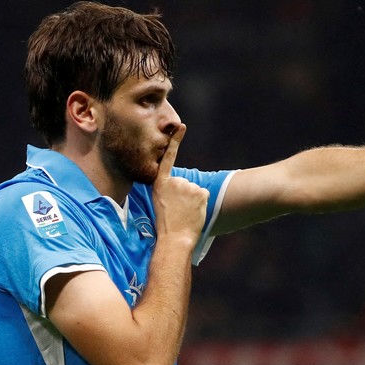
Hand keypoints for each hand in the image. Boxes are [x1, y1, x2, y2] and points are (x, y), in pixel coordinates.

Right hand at [152, 124, 208, 245]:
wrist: (174, 238)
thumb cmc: (166, 225)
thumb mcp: (160, 203)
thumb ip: (170, 191)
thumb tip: (183, 187)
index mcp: (160, 184)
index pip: (168, 158)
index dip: (175, 142)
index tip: (181, 127)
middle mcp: (174, 182)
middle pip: (185, 184)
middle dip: (185, 195)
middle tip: (178, 211)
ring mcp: (188, 186)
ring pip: (195, 191)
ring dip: (193, 201)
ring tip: (185, 213)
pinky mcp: (201, 193)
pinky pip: (203, 196)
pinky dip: (201, 204)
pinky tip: (194, 213)